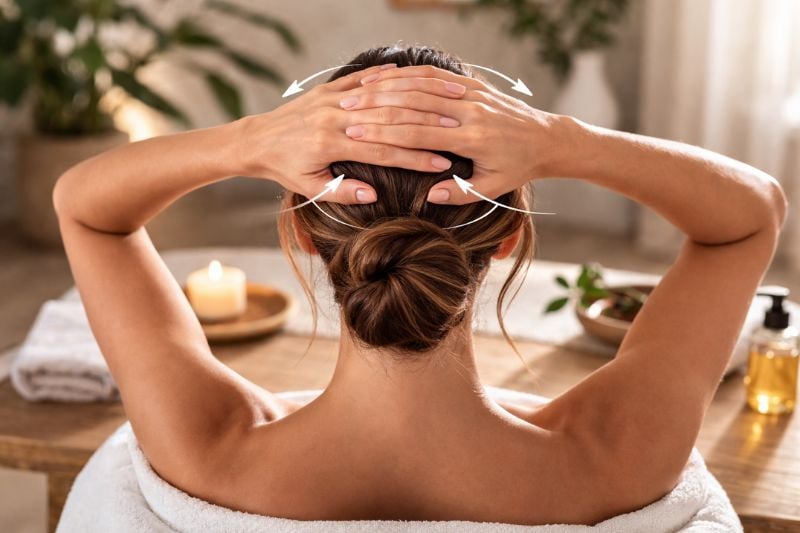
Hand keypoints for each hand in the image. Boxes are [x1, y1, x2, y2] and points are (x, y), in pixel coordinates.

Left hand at [233, 63, 468, 203]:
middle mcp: (333, 117)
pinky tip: (405, 74)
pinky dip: (382, 77)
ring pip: (377, 97)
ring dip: (409, 100)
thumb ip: (342, 192)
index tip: (441, 163)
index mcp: (331, 144)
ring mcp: (331, 100)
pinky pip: (359, 80)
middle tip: (453, 131)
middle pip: (388, 122)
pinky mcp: (326, 89)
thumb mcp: (310, 187)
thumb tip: (374, 197)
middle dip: (422, 128)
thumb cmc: (284, 168)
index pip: (383, 152)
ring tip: (437, 102)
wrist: (256, 140)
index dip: (414, 158)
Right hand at [339, 64, 570, 204]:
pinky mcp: (475, 86)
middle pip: (415, 106)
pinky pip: (439, 76)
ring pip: (424, 85)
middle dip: (378, 108)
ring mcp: (473, 95)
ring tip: (360, 93)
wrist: (547, 138)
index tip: (357, 133)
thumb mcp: (492, 187)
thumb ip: (459, 194)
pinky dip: (412, 75)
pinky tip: (390, 77)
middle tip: (347, 111)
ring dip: (389, 88)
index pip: (419, 133)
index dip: (385, 133)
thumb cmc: (518, 167)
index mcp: (472, 139)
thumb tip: (429, 196)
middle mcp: (471, 112)